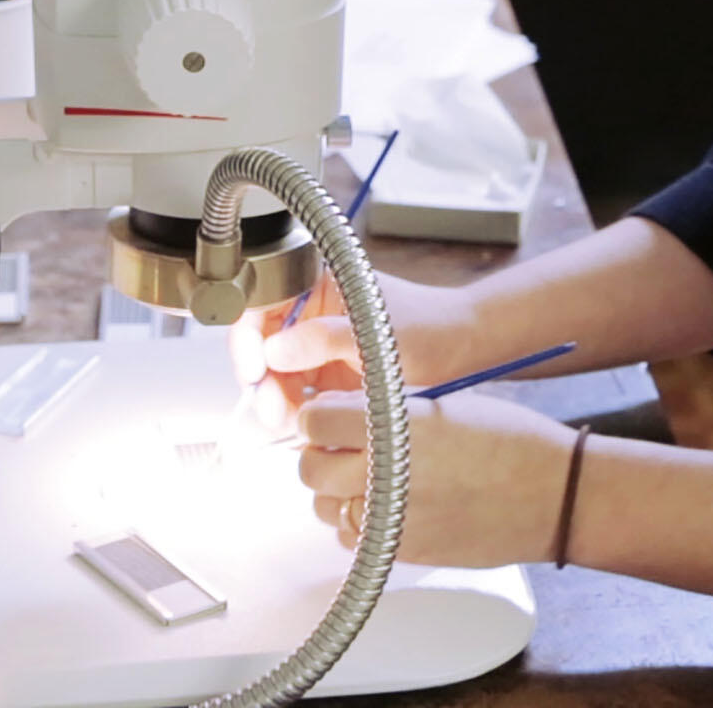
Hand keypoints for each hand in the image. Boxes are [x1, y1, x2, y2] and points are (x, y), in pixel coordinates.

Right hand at [227, 271, 482, 437]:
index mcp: (319, 286)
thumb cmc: (430, 327)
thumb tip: (274, 349)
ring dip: (277, 402)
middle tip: (275, 412)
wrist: (465, 350)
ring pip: (277, 376)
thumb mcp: (375, 333)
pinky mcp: (331, 375)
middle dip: (263, 382)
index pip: (260, 305)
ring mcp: (321, 346)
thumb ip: (323, 339)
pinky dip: (297, 412)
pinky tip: (307, 425)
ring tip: (294, 424)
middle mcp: (314, 314)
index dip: (246, 338)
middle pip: (262, 347)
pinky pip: (299, 394)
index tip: (253, 370)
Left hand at [295, 389, 577, 567]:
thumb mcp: (444, 405)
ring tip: (373, 478)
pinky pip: (353, 540)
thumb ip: (386, 410)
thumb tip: (339, 415)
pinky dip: (360, 525)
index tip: (331, 416)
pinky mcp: (401, 553)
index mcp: (394, 427)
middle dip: (322, 453)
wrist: (554, 496)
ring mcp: (390, 521)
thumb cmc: (510, 440)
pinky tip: (388, 508)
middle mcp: (384, 476)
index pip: (315, 421)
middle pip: (310, 469)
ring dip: (338, 491)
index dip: (320, 416)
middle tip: (347, 446)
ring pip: (325, 508)